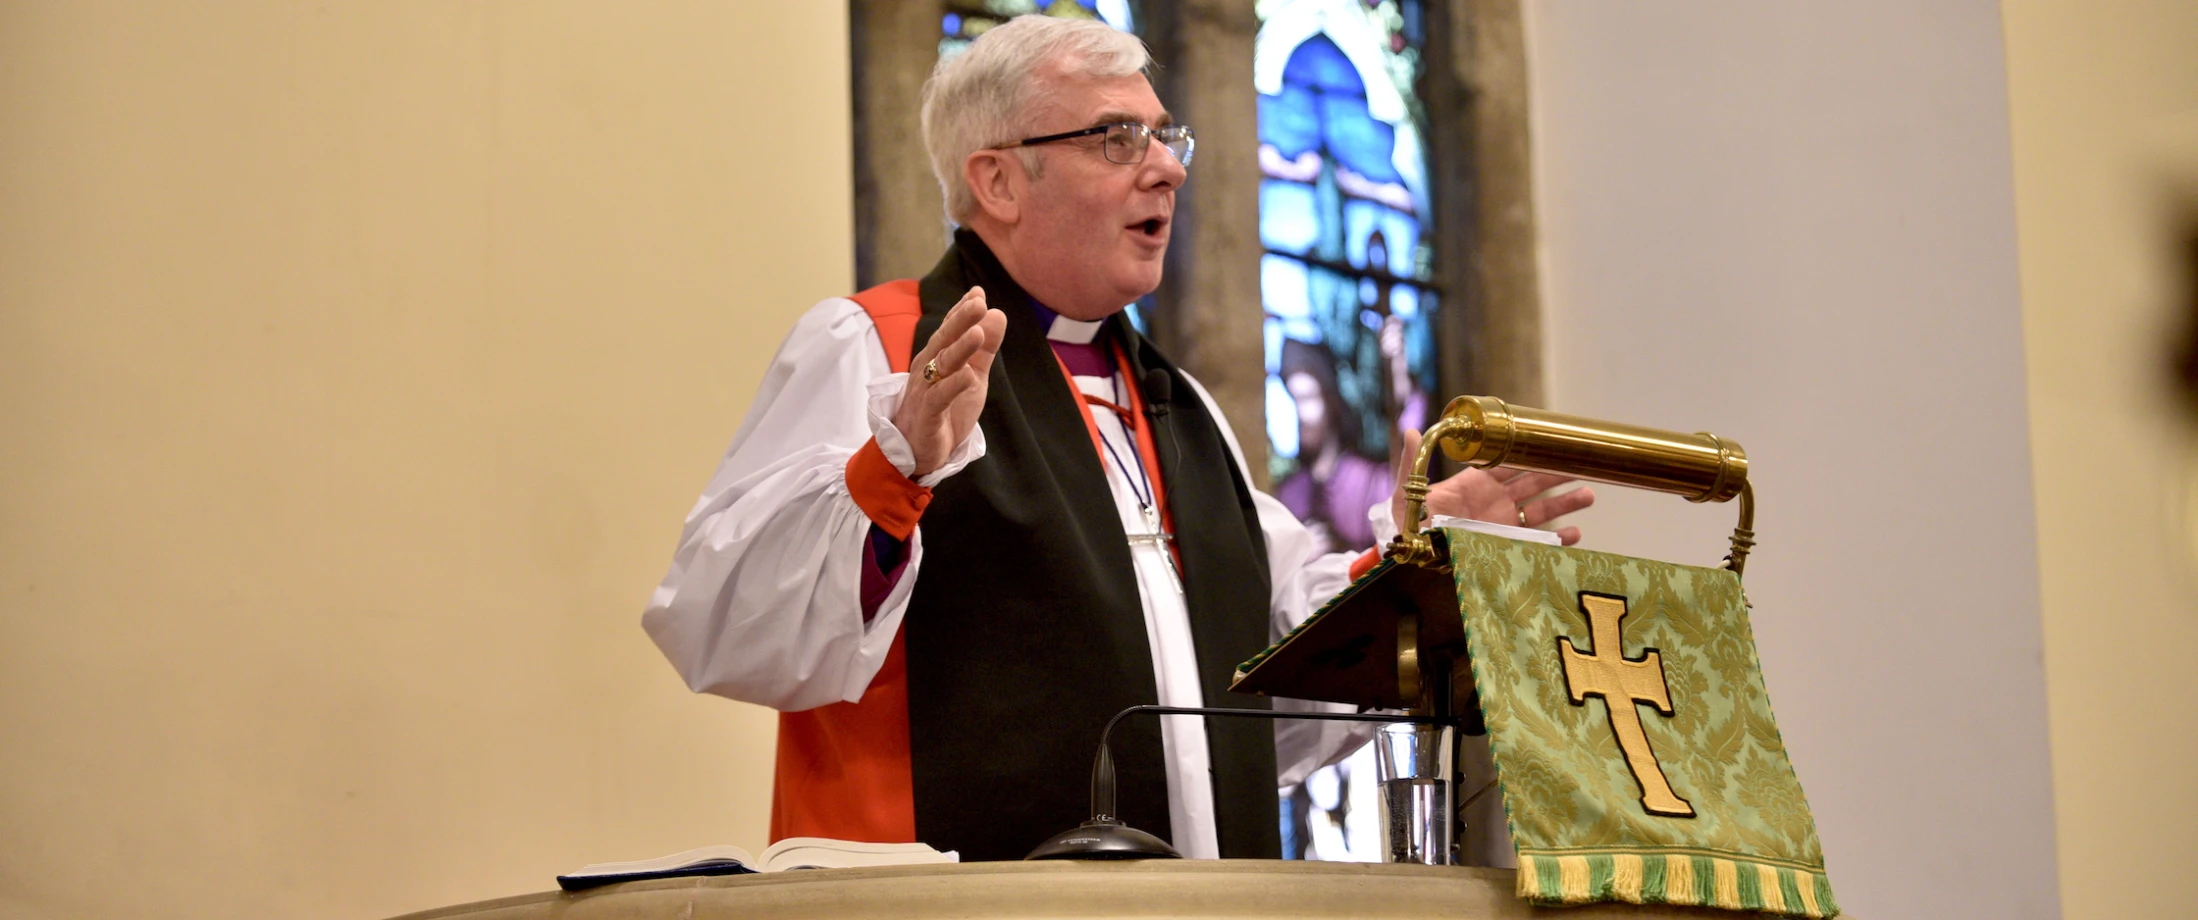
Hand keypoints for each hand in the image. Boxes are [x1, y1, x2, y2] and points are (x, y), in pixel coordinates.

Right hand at [893, 286, 1006, 477]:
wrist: (917, 453)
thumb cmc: (943, 410)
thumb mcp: (971, 377)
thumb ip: (984, 349)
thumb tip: (998, 313)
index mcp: (936, 357)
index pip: (949, 329)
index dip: (961, 311)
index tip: (977, 293)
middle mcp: (927, 370)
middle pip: (944, 341)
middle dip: (960, 321)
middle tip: (978, 302)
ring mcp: (925, 391)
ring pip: (942, 365)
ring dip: (959, 348)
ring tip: (978, 333)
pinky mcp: (927, 415)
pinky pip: (939, 398)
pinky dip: (953, 386)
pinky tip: (968, 376)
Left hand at [1388, 429, 1596, 545]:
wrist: (1410, 552)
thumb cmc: (1410, 519)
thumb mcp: (1409, 490)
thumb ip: (1412, 462)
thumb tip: (1411, 431)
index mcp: (1476, 482)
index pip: (1510, 463)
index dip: (1530, 454)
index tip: (1552, 445)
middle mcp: (1495, 500)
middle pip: (1533, 483)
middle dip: (1558, 475)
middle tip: (1583, 467)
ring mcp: (1502, 522)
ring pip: (1540, 510)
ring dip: (1565, 502)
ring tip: (1589, 495)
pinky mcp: (1504, 544)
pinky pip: (1535, 541)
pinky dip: (1556, 539)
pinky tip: (1576, 534)